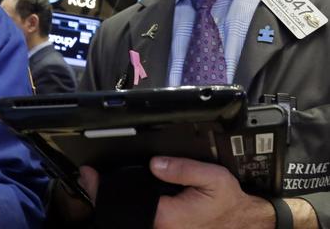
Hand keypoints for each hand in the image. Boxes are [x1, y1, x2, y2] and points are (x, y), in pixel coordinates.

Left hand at [150, 156, 274, 228]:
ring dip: (159, 201)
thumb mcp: (211, 177)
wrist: (246, 222)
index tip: (149, 176)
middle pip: (144, 205)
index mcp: (168, 216)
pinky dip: (167, 210)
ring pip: (152, 213)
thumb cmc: (231, 203)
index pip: (138, 197)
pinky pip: (162, 219)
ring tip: (178, 194)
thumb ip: (182, 168)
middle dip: (151, 191)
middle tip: (171, 185)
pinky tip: (180, 203)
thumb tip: (155, 164)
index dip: (140, 182)